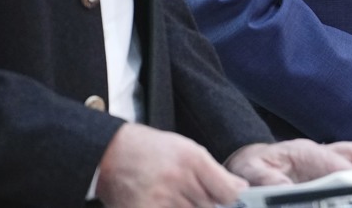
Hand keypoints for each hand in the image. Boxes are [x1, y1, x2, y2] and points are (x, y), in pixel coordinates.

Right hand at [94, 123, 247, 207]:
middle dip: (207, 203)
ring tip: (175, 194)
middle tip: (192, 193)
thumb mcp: (187, 149)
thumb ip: (214, 171)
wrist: (112, 153)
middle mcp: (179, 179)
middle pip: (210, 206)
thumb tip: (239, 187)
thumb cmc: (150, 150)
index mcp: (192, 159)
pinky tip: (165, 201)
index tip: (228, 198)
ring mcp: (162, 198)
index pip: (228, 192)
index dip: (231, 198)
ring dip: (187, 206)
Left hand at [226, 138, 351, 185]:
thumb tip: (284, 188)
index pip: (332, 160)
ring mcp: (327, 159)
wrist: (249, 161)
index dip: (346, 171)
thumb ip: (266, 179)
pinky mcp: (330, 169)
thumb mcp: (251, 171)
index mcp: (304, 151)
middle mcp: (320, 153)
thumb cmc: (252, 165)